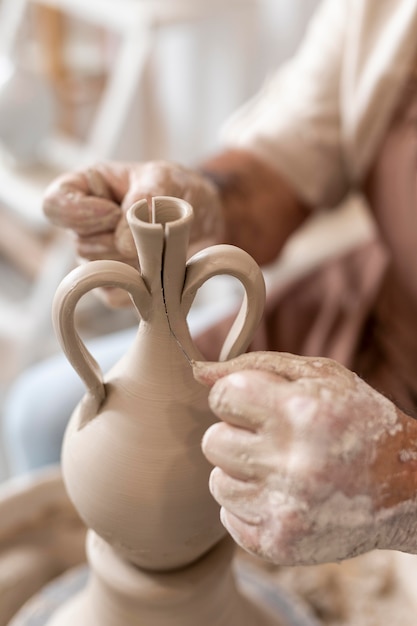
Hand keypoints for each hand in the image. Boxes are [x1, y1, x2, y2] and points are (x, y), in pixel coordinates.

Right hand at [43, 161, 222, 305]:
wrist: (203, 219)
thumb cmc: (177, 190)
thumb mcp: (165, 179)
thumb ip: (144, 199)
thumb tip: (123, 243)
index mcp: (85, 190)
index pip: (55, 205)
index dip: (81, 213)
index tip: (114, 211)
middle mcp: (84, 226)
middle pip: (81, 244)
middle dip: (121, 240)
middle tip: (155, 229)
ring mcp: (96, 259)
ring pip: (100, 272)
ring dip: (136, 261)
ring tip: (161, 245)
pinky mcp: (114, 286)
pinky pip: (117, 295)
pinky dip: (143, 284)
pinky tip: (160, 266)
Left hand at [194, 352, 416, 565]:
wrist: (405, 488)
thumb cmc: (356, 419)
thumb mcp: (319, 376)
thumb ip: (255, 365)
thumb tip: (198, 372)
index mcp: (301, 413)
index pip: (221, 396)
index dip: (234, 395)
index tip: (253, 402)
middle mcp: (292, 463)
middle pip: (212, 441)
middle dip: (235, 434)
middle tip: (269, 437)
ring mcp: (286, 510)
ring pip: (217, 481)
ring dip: (241, 471)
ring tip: (278, 467)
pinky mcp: (281, 544)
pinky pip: (228, 518)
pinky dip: (249, 504)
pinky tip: (281, 494)